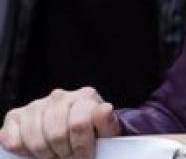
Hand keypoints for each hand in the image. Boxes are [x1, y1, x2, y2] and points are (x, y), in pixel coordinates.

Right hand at [0, 88, 120, 158]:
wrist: (76, 132)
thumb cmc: (92, 132)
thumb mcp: (106, 130)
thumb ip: (106, 122)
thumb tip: (104, 110)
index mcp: (84, 96)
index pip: (79, 124)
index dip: (82, 147)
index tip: (84, 156)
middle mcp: (59, 97)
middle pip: (57, 134)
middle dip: (64, 153)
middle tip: (69, 157)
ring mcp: (36, 105)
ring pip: (36, 139)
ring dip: (46, 154)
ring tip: (55, 155)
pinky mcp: (15, 116)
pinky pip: (14, 140)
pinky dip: (24, 152)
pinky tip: (36, 151)